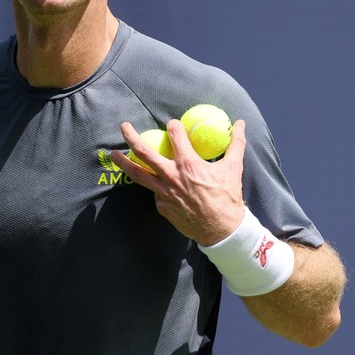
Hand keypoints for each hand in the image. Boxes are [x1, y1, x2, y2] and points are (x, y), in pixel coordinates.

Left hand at [110, 119, 247, 245]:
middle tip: (123, 126)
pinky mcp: (162, 206)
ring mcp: (164, 193)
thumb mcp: (233, 168)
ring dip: (123, 162)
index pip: (175, 136)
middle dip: (131, 137)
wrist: (221, 231)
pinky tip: (154, 183)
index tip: (172, 125)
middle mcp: (171, 176)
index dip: (173, 127)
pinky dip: (154, 185)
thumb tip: (241, 124)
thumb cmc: (228, 197)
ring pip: (138, 174)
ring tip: (113, 153)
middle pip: (144, 152)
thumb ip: (236, 143)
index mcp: (188, 164)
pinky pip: (155, 192)